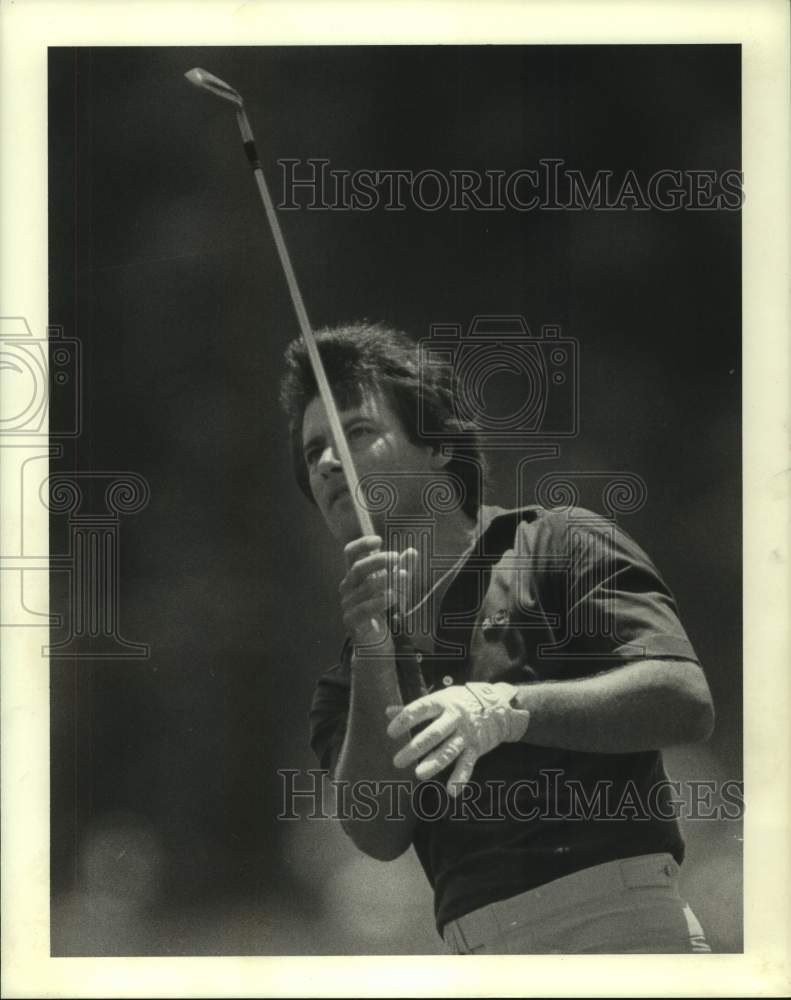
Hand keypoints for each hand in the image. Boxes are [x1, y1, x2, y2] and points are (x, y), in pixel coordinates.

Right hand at [340, 535, 417, 645]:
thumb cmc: (381, 607)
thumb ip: (402, 569)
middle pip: (358, 568)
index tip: (379, 539)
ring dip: (387, 581)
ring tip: (404, 577)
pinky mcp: (351, 620)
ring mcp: (347, 604)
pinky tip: (395, 596)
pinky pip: (365, 608)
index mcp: (354, 575)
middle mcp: (347, 587)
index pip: (350, 553)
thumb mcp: (394, 586)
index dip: (362, 544)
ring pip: (366, 587)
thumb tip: (412, 551)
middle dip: (377, 561)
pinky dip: (381, 600)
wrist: (374, 640)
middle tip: (395, 557)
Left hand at [385, 682, 530, 794]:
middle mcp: (455, 717)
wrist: (499, 706)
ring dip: (434, 763)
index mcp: (443, 702)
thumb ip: (415, 707)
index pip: (421, 709)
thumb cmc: (461, 701)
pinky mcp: (477, 748)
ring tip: (419, 775)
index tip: (391, 732)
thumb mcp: (440, 698)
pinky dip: (460, 778)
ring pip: (449, 750)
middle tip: (398, 761)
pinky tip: (452, 791)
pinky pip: (468, 764)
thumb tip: (387, 711)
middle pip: (434, 733)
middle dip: (415, 748)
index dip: (405, 720)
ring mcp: (466, 734)